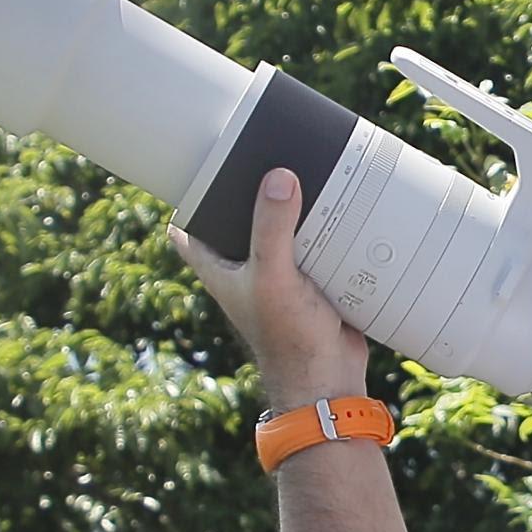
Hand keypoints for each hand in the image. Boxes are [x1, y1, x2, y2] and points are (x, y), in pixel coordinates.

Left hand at [171, 169, 373, 406]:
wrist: (329, 381)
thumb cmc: (288, 340)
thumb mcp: (273, 277)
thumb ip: (272, 228)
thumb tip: (279, 178)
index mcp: (218, 267)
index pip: (186, 226)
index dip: (189, 196)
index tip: (203, 161)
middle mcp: (244, 268)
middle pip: (240, 217)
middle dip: (254, 189)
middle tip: (269, 150)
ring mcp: (279, 275)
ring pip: (282, 228)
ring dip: (297, 206)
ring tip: (312, 165)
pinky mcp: (313, 280)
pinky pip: (317, 244)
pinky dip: (327, 227)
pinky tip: (345, 205)